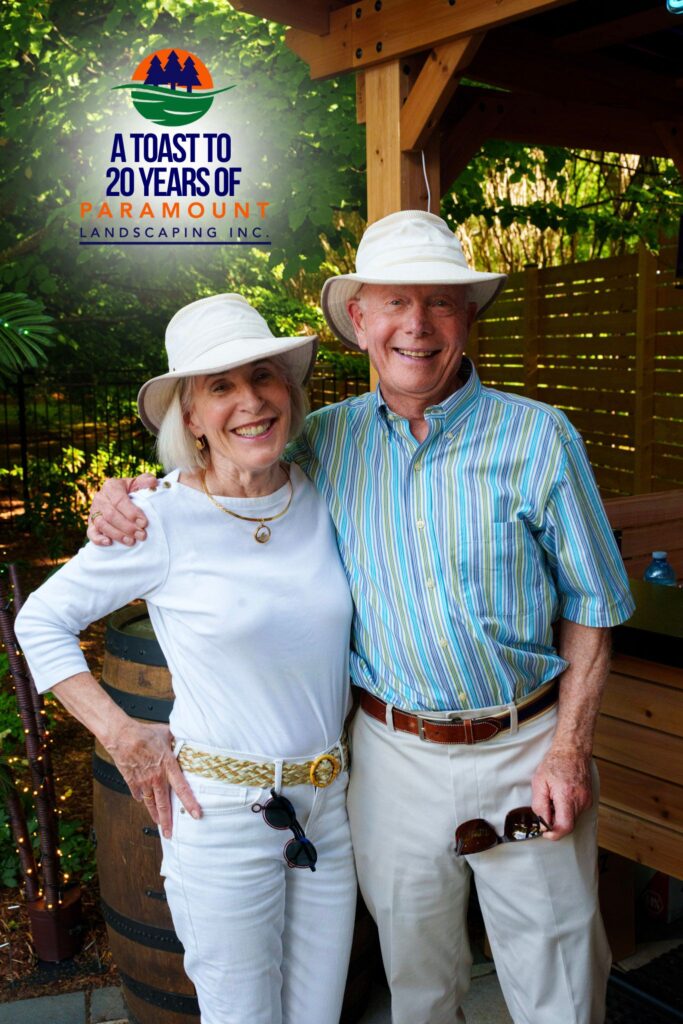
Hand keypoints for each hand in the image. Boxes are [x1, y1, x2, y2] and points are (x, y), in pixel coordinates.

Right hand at [87, 475, 156, 545]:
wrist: (119, 497)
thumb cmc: (131, 491)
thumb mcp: (138, 483)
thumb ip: (145, 481)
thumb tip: (153, 482)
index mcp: (111, 486)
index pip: (120, 501)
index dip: (132, 513)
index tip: (144, 523)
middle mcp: (100, 498)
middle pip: (111, 515)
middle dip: (127, 527)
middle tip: (142, 535)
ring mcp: (94, 511)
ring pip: (102, 524)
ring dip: (117, 535)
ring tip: (132, 541)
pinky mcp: (91, 523)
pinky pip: (91, 532)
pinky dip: (98, 539)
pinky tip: (109, 543)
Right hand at [105, 719, 201, 837]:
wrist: (122, 736)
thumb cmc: (144, 733)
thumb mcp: (166, 733)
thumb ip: (176, 739)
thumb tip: (184, 737)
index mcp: (168, 766)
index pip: (182, 788)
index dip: (190, 803)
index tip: (196, 814)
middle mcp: (156, 777)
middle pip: (164, 804)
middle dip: (168, 821)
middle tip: (171, 833)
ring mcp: (143, 781)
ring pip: (151, 803)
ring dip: (156, 815)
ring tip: (160, 824)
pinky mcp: (131, 781)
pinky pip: (137, 794)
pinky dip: (141, 798)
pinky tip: (143, 801)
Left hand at [531, 747, 592, 840]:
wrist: (572, 751)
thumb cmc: (555, 763)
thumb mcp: (539, 782)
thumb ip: (539, 805)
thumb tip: (543, 823)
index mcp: (566, 796)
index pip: (565, 826)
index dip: (554, 834)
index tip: (546, 832)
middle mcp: (580, 800)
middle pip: (568, 825)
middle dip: (555, 821)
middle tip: (547, 805)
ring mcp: (586, 801)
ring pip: (572, 819)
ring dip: (561, 814)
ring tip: (555, 797)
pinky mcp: (589, 800)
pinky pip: (576, 812)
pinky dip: (567, 809)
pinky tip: (562, 796)